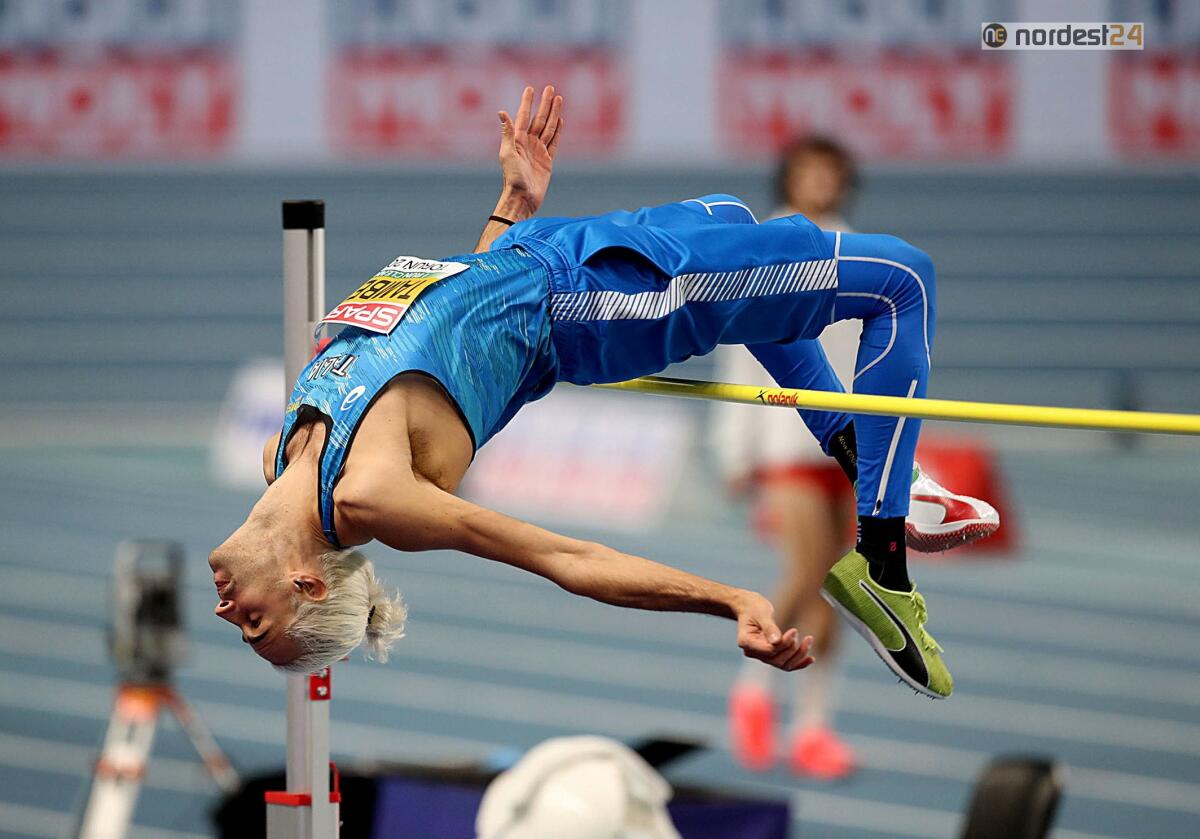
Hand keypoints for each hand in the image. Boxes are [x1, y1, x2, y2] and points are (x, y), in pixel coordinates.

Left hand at [496, 85, 562, 218]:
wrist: (522, 199)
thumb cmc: (512, 178)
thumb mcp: (508, 154)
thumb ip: (507, 133)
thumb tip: (502, 112)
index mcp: (518, 140)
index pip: (524, 116)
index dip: (527, 102)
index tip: (530, 89)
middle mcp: (528, 144)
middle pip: (539, 119)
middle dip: (544, 104)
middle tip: (550, 88)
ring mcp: (538, 151)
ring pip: (548, 128)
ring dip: (553, 114)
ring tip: (558, 99)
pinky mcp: (547, 161)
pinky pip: (554, 142)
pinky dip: (557, 131)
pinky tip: (560, 121)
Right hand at [735, 591, 813, 671]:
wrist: (749, 608)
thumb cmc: (754, 607)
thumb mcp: (761, 613)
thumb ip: (769, 627)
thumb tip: (776, 641)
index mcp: (746, 642)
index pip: (769, 651)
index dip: (784, 644)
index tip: (794, 631)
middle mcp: (752, 652)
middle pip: (776, 660)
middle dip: (793, 649)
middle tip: (800, 634)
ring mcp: (761, 655)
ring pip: (783, 664)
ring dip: (798, 655)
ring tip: (809, 640)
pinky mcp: (771, 655)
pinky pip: (785, 664)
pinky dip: (799, 662)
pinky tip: (811, 658)